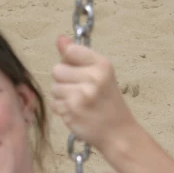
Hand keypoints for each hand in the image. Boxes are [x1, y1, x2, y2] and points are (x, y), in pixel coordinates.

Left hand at [50, 35, 135, 150]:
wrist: (119, 133)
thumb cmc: (109, 103)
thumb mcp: (100, 74)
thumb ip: (78, 56)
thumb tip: (60, 39)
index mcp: (102, 64)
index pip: (70, 51)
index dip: (70, 62)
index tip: (80, 72)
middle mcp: (93, 77)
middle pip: (57, 69)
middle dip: (64, 80)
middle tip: (81, 90)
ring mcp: (82, 94)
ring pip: (54, 87)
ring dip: (63, 96)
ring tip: (80, 102)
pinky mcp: (71, 110)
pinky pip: (54, 103)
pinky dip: (62, 109)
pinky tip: (77, 112)